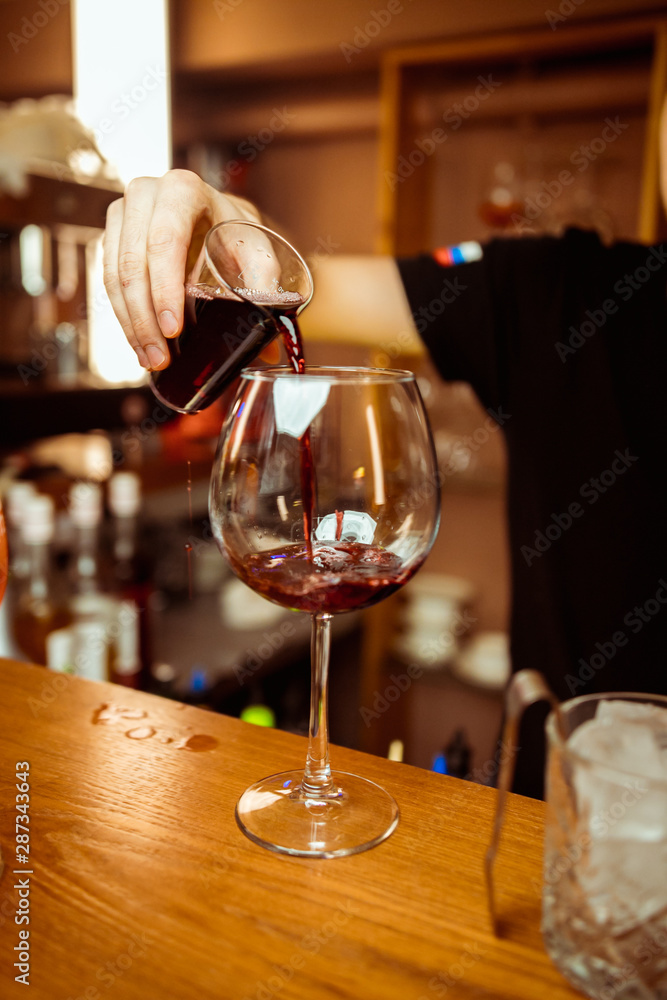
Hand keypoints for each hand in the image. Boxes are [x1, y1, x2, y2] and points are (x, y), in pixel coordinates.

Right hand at [103, 170, 259, 369]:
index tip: (173, 330)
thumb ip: (263, 283)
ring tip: (151, 360)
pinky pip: (108, 282)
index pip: (164, 242)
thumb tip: (269, 340)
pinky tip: (139, 345)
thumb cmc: (237, 232)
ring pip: (114, 276)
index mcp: (182, 190)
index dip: (164, 290)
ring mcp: (122, 215)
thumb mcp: (257, 250)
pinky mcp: (111, 238)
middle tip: (160, 357)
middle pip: (133, 263)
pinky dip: (124, 317)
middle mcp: (144, 194)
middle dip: (144, 318)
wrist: (217, 217)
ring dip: (131, 324)